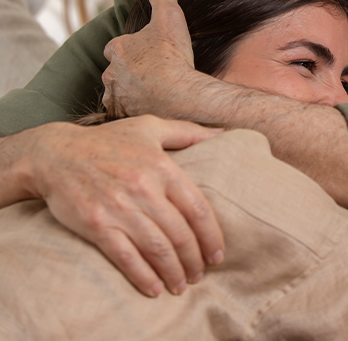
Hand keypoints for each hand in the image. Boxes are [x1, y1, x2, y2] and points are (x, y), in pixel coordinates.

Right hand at [21, 115, 224, 296]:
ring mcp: (120, 208)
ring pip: (157, 249)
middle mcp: (145, 188)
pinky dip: (143, 277)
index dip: (211, 236)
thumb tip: (221, 134)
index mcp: (162, 166)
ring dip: (173, 272)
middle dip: (194, 260)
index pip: (197, 208)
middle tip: (200, 274)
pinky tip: (154, 288)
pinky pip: (127, 258)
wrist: (56, 153)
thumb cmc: (107, 140)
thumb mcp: (149, 127)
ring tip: (181, 284)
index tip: (217, 254)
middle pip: (180, 234)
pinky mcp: (98, 226)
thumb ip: (187, 131)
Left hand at [103, 0, 198, 118]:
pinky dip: (134, 109)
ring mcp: (116, 97)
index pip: (118, 46)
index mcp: (118, 49)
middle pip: (117, 70)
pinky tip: (151, 107)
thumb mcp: (170, 17)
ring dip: (131, 91)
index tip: (149, 52)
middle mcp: (111, 74)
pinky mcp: (122, 117)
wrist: (180, 97)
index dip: (133, 48)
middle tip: (153, 72)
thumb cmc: (173, 57)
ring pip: (119, 91)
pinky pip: (124, 112)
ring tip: (153, 92)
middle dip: (130, 71)